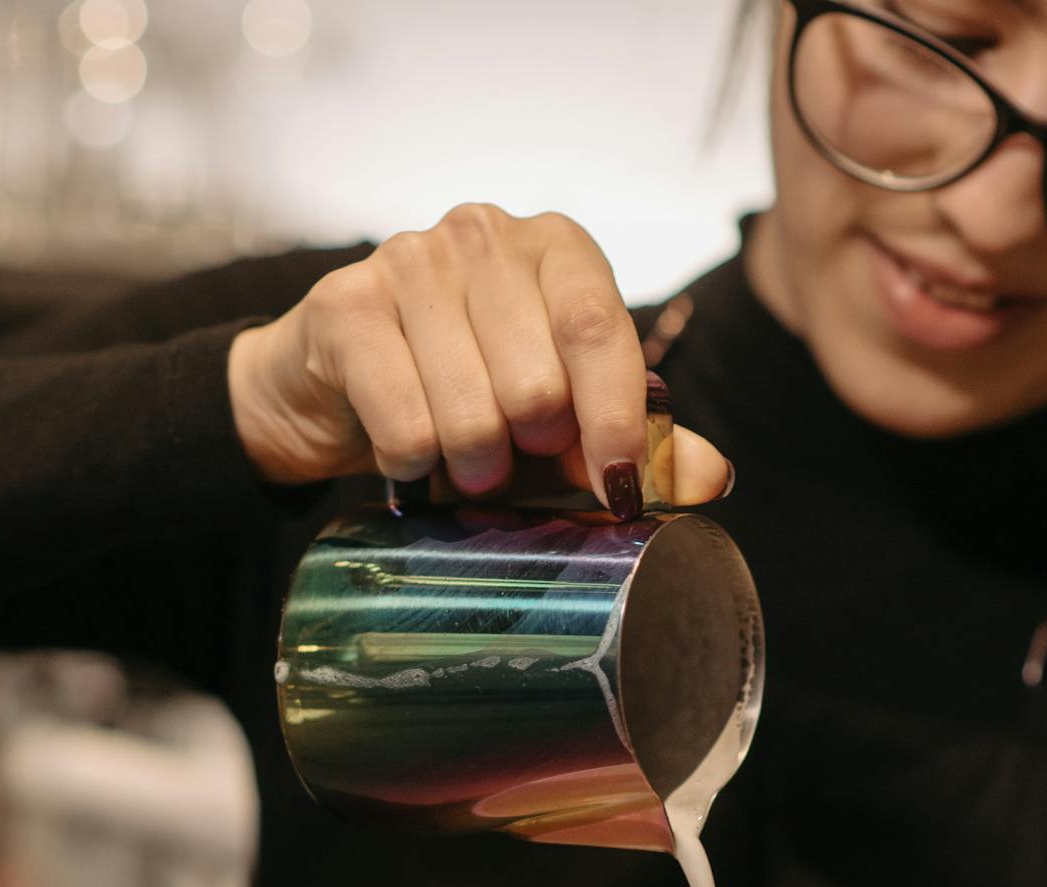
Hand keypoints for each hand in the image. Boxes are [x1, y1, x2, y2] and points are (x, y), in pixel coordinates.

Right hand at [228, 204, 732, 513]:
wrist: (332, 389)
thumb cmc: (464, 396)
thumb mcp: (559, 421)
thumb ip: (634, 441)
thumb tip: (713, 479)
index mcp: (556, 247)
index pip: (599, 330)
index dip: (613, 421)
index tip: (618, 491)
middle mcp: (484, 234)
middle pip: (537, 381)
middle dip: (529, 451)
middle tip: (509, 462)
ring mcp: (409, 259)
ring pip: (471, 411)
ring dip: (469, 466)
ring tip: (458, 462)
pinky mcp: (346, 304)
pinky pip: (405, 424)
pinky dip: (411, 464)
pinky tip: (406, 452)